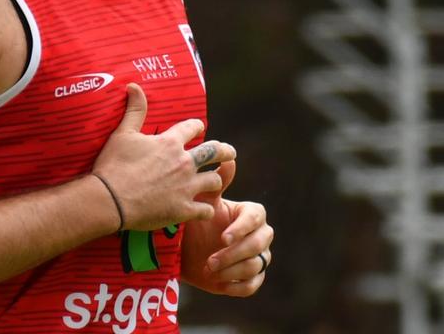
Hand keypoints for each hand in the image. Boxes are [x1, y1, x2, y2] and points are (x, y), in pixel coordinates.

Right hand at [91, 83, 236, 231]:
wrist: (110, 200)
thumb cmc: (114, 165)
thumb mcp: (123, 133)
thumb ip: (134, 110)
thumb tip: (134, 85)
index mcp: (170, 143)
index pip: (192, 128)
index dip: (197, 126)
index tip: (199, 128)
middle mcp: (184, 163)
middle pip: (214, 153)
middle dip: (224, 151)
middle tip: (230, 152)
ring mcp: (186, 187)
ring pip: (214, 181)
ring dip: (215, 180)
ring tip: (215, 180)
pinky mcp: (183, 209)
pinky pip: (206, 210)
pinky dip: (205, 210)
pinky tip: (204, 210)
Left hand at [180, 159, 272, 296]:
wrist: (183, 251)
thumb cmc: (195, 222)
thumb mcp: (203, 202)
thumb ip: (217, 182)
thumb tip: (229, 157)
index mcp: (249, 214)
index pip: (257, 217)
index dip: (242, 227)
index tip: (223, 236)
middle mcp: (259, 235)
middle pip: (260, 243)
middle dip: (235, 252)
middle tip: (210, 259)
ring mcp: (257, 257)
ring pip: (256, 265)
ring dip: (232, 269)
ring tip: (209, 269)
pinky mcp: (250, 278)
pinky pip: (252, 285)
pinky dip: (235, 285)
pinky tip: (218, 281)